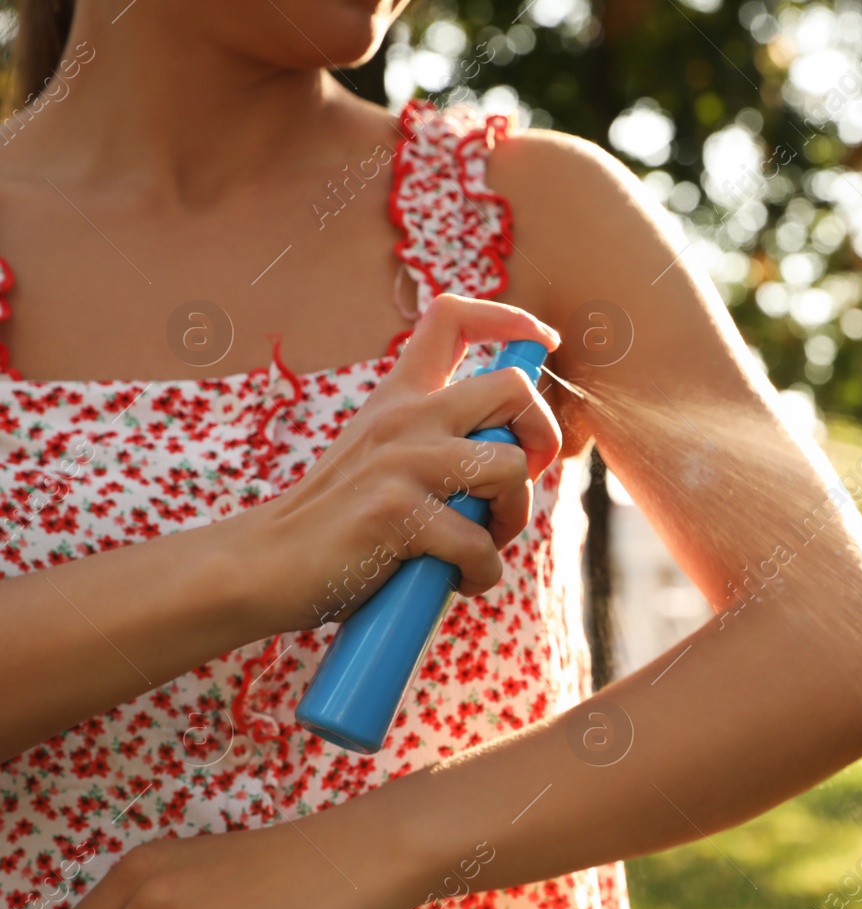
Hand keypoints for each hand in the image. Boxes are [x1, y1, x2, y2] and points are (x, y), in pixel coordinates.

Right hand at [242, 293, 563, 631]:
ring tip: (480, 546)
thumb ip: (437, 441)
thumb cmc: (338, 521)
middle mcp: (403, 417)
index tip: (540, 343)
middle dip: (541, 439)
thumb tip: (515, 454)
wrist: (264, 564)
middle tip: (515, 486)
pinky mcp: (395, 513)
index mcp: (399, 396)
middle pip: (512, 389)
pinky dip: (480, 573)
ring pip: (508, 468)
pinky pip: (477, 543)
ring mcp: (400, 461)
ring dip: (512, 519)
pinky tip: (456, 581)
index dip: (511, 319)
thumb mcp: (383, 457)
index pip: (453, 317)